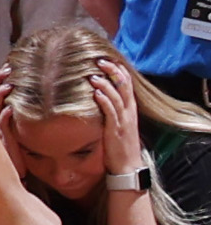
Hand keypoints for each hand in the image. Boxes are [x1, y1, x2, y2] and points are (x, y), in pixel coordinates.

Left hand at [93, 58, 148, 175]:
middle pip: (124, 86)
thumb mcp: (118, 123)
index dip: (119, 71)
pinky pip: (111, 113)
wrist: (128, 166)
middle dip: (113, 72)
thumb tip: (98, 97)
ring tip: (94, 75)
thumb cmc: (119, 145)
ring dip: (105, 85)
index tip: (108, 58)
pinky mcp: (116, 130)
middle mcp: (129, 112)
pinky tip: (96, 94)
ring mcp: (123, 121)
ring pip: (117, 98)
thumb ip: (112, 110)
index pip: (127, 84)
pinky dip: (104, 102)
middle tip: (100, 60)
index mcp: (130, 109)